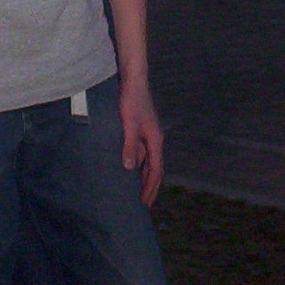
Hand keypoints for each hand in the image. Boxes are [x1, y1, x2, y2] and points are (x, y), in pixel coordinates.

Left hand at [118, 78, 164, 207]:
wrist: (133, 80)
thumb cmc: (131, 101)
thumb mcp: (129, 124)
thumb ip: (129, 146)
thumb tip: (129, 168)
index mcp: (155, 140)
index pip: (155, 171)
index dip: (150, 188)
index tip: (145, 203)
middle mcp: (154, 139)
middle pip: (155, 169)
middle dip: (151, 187)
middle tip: (144, 204)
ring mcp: (148, 134)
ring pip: (148, 161)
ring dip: (144, 176)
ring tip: (137, 191)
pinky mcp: (140, 129)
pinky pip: (141, 152)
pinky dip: (138, 164)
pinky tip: (129, 167)